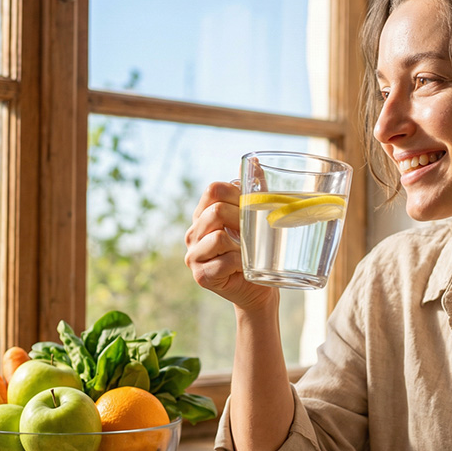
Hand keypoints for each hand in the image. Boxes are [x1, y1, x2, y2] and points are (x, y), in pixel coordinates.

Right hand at [184, 180, 276, 311]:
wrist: (258, 289)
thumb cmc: (258, 252)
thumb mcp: (257, 219)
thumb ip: (254, 191)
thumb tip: (254, 161)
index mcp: (203, 215)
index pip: (214, 189)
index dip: (237, 194)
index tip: (253, 206)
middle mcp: (192, 233)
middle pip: (216, 211)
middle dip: (242, 219)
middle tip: (255, 231)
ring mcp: (193, 255)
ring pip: (219, 236)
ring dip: (242, 244)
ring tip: (249, 251)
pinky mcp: (201, 276)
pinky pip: (224, 260)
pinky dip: (240, 262)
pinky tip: (244, 267)